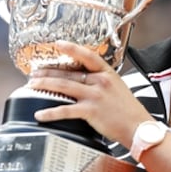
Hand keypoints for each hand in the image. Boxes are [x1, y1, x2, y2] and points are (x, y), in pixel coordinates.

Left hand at [28, 40, 152, 147]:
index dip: (71, 48)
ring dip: (44, 85)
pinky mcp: (90, 111)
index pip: (87, 55)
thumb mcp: (118, 87)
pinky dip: (50, 112)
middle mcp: (100, 81)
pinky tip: (40, 113)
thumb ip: (102, 81)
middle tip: (34, 72)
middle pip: (68, 73)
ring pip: (63, 86)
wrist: (138, 127)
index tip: (57, 43)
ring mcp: (94, 96)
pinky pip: (65, 110)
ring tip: (31, 86)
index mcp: (107, 73)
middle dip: (48, 72)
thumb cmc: (129, 110)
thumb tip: (85, 79)